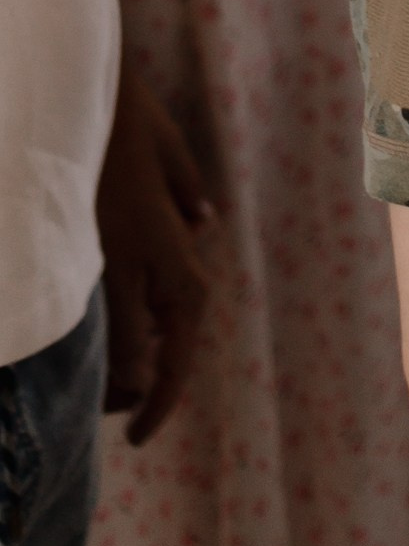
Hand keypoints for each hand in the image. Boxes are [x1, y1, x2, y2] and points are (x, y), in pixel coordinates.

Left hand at [96, 64, 211, 446]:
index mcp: (187, 280)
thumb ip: (127, 334)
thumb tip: (140, 390)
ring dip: (124, 335)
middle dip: (134, 372)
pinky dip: (121, 299)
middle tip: (93, 399)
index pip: (178, 362)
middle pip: (164, 336)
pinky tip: (97, 290)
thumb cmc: (104, 189)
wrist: (99, 102)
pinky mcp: (152, 214)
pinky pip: (142, 274)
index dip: (157, 406)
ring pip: (151, 305)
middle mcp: (185, 260)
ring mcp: (170, 236)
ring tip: (85, 353)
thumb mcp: (113, 269)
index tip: (135, 443)